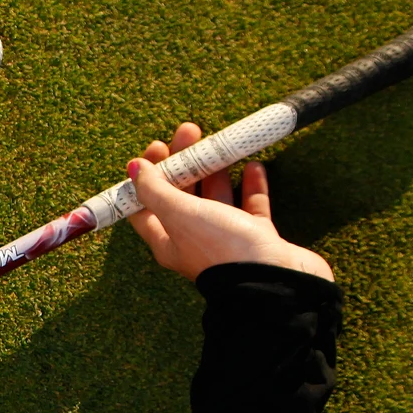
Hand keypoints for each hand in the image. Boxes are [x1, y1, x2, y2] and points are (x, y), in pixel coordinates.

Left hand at [125, 122, 332, 283]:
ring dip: (216, 170)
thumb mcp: (180, 214)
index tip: (157, 146)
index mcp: (168, 240)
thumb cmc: (223, 249)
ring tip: (219, 143)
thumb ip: (156, 190)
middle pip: (182, 196)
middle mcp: (195, 240)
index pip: (146, 205)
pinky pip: (251, 206)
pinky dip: (250, 186)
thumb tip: (134, 168)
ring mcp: (228, 239)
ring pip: (217, 198)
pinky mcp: (259, 237)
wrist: (278, 282)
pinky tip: (253, 165)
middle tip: (191, 130)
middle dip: (184, 162)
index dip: (147, 176)